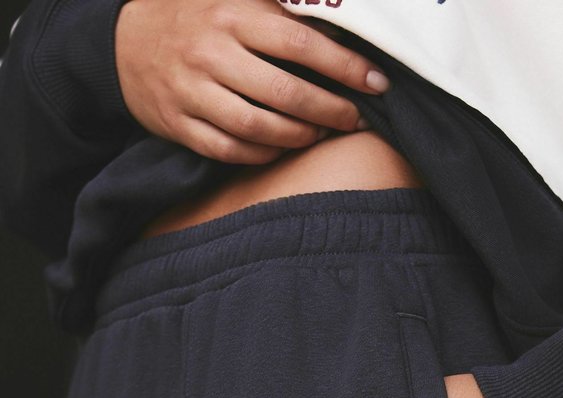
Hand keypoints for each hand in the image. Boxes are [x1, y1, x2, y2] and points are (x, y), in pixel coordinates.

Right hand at [115, 0, 390, 163]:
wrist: (123, 43)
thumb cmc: (196, 17)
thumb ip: (280, 2)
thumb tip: (336, 5)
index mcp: (232, 14)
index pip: (300, 43)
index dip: (344, 67)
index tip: (377, 83)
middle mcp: (212, 53)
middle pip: (285, 93)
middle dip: (330, 110)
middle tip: (355, 118)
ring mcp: (193, 92)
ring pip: (258, 128)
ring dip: (299, 137)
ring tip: (321, 134)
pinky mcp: (179, 124)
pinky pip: (230, 150)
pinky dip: (262, 155)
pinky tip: (282, 150)